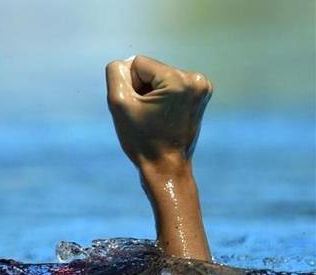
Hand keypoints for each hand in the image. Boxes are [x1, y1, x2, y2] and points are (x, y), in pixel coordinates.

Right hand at [105, 55, 212, 175]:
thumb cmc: (142, 140)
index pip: (138, 64)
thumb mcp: (119, 104)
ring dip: (150, 95)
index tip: (137, 110)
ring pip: (159, 77)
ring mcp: (202, 87)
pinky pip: (170, 85)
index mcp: (179, 80)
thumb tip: (123, 63)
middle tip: (145, 116)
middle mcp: (196, 79)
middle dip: (142, 90)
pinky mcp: (201, 94)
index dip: (130, 86)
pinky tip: (162, 117)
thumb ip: (115, 74)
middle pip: (151, 70)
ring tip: (154, 118)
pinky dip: (161, 98)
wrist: (166, 168)